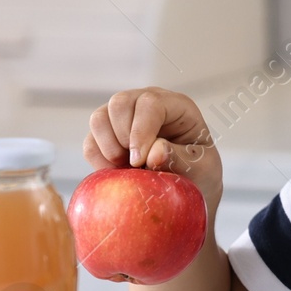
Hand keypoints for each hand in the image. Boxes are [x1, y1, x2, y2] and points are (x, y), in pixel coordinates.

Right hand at [84, 87, 222, 214]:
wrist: (188, 187)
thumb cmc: (200, 173)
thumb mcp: (201, 168)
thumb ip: (179, 159)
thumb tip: (153, 152)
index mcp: (176, 106)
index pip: (150, 103)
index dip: (140, 131)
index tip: (140, 160)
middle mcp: (147, 104)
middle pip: (119, 103)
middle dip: (122, 137)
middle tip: (135, 164)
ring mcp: (124, 118)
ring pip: (99, 119)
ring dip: (107, 148)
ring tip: (128, 169)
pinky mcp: (107, 136)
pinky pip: (90, 143)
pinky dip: (98, 160)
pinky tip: (117, 173)